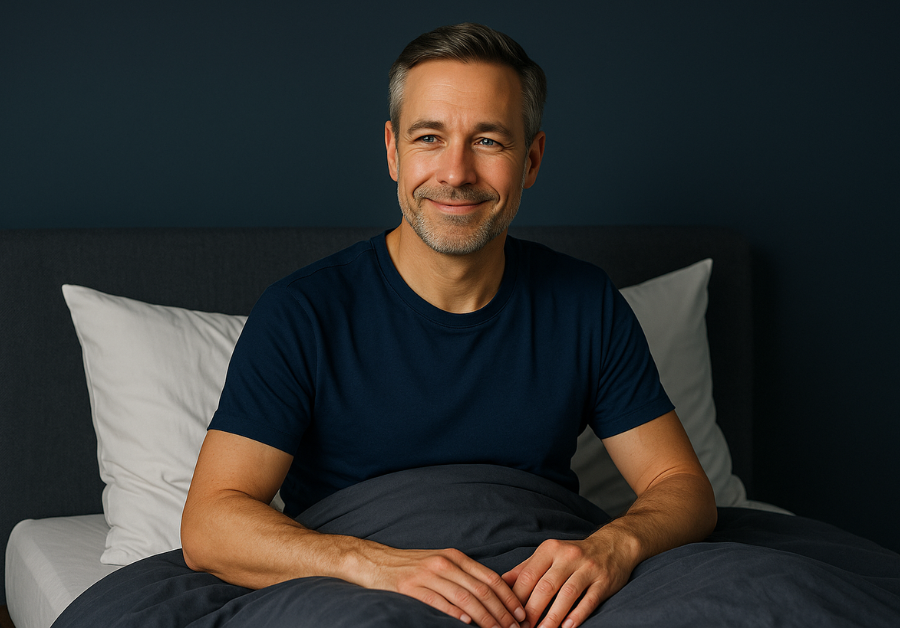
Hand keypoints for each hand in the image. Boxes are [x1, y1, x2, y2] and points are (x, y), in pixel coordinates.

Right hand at [367, 546, 526, 627]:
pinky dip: (456, 614)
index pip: (490, 577)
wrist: (376, 562)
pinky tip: (467, 624)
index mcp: (455, 556)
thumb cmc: (412, 566)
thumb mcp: (441, 562)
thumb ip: (464, 575)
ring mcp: (428, 575)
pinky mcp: (411, 588)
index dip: (509, 597)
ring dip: (485, 618)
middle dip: (502, 611)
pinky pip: (439, 602)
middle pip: (481, 590)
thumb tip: (494, 595)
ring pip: (465, 598)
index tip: (521, 614)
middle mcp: (444, 563)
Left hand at [501, 536, 634, 627]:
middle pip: (545, 587)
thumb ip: (526, 568)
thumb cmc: (573, 554)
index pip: (528, 576)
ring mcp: (587, 568)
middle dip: (532, 611)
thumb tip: (502, 583)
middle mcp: (568, 556)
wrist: (613, 545)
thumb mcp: (548, 554)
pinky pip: (589, 600)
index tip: (511, 617)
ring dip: (552, 618)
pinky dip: (577, 615)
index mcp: (549, 549)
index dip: (517, 598)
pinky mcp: (603, 581)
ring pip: (566, 595)